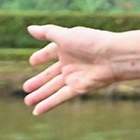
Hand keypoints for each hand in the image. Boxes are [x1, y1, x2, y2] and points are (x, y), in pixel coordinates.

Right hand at [23, 25, 139, 114]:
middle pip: (51, 75)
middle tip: (25, 87)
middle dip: (38, 81)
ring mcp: (74, 76)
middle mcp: (70, 63)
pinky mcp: (79, 88)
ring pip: (53, 88)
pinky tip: (37, 111)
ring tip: (27, 101)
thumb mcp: (65, 36)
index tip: (32, 61)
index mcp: (67, 47)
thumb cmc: (91, 42)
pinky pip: (61, 97)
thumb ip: (47, 33)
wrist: (113, 57)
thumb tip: (30, 28)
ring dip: (41, 95)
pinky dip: (49, 104)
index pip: (51, 52)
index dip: (42, 56)